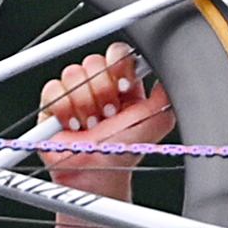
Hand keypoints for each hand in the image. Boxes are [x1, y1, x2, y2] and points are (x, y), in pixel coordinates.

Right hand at [35, 43, 173, 196]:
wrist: (98, 173)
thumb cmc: (124, 152)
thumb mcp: (158, 120)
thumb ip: (167, 94)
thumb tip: (174, 72)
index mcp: (122, 83)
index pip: (118, 53)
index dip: (119, 65)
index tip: (124, 86)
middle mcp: (98, 85)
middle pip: (94, 61)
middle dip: (103, 90)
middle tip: (108, 113)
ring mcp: (74, 93)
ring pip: (73, 73)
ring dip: (85, 103)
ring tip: (92, 123)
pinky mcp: (53, 104)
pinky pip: (53, 88)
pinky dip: (65, 109)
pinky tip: (75, 124)